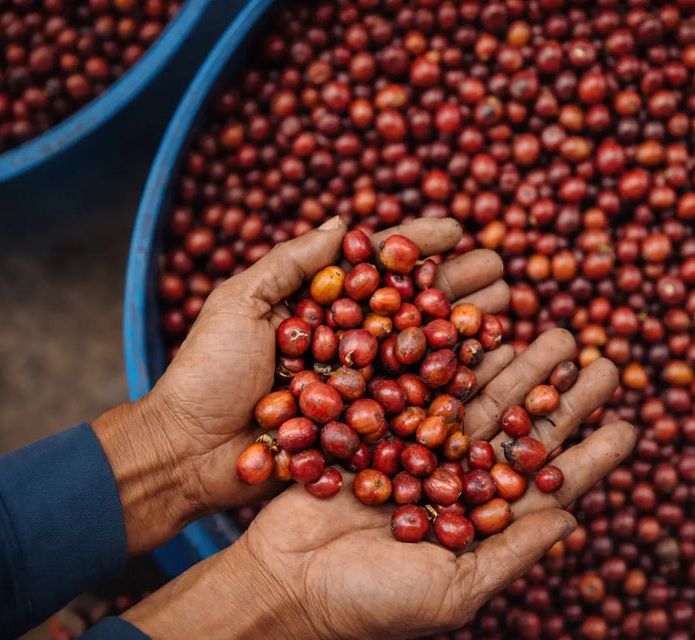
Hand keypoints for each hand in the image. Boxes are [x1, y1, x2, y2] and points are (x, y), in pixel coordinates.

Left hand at [92, 217, 509, 553]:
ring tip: (507, 307)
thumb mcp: (239, 303)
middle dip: (457, 284)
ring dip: (466, 327)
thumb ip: (290, 262)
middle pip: (411, 306)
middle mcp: (347, 340)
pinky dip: (454, 382)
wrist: (188, 453)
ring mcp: (360, 383)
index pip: (377, 266)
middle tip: (499, 268)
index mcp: (319, 304)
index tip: (457, 227)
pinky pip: (416, 402)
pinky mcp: (366, 426)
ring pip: (423, 350)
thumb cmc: (205, 373)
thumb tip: (344, 222)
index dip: (416, 244)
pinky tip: (489, 365)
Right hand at [122, 327, 633, 639]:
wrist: (284, 580)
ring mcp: (424, 449)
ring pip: (484, 398)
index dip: (593, 454)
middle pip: (526, 429)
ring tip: (561, 333)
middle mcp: (461, 479)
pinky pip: (430, 385)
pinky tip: (490, 333)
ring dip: (523, 366)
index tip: (633, 425)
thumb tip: (575, 519)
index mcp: (485, 521)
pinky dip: (459, 359)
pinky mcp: (384, 426)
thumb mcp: (452, 590)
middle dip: (566, 395)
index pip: (552, 482)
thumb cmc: (369, 602)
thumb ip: (511, 552)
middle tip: (607, 360)